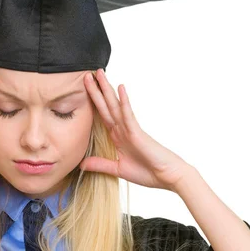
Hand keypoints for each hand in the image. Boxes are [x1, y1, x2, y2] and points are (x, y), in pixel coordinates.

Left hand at [80, 69, 190, 191]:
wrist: (168, 177)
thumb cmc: (148, 172)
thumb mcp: (118, 169)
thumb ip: (100, 164)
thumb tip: (81, 164)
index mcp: (117, 137)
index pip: (102, 116)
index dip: (92, 102)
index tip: (84, 89)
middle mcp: (122, 129)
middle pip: (106, 106)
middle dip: (96, 90)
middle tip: (86, 74)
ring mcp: (130, 129)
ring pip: (115, 106)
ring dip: (107, 90)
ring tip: (99, 73)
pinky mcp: (137, 133)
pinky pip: (128, 115)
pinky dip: (124, 102)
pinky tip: (120, 88)